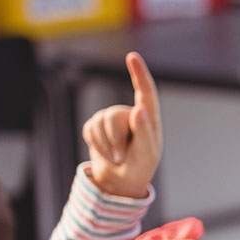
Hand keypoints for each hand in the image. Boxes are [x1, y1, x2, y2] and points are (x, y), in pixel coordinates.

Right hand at [83, 52, 162, 200]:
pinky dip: (96, 145)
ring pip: (100, 121)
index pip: (145, 92)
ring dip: (106, 145)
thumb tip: (138, 109)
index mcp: (149, 118)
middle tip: (121, 157)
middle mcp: (130, 114)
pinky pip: (89, 129)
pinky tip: (106, 153)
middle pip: (114, 115)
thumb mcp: (146, 154)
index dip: (139, 74)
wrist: (121, 182)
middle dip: (114, 139)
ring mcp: (112, 118)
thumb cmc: (140, 167)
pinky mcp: (96, 125)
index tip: (132, 57)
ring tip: (116, 157)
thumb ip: (144, 132)